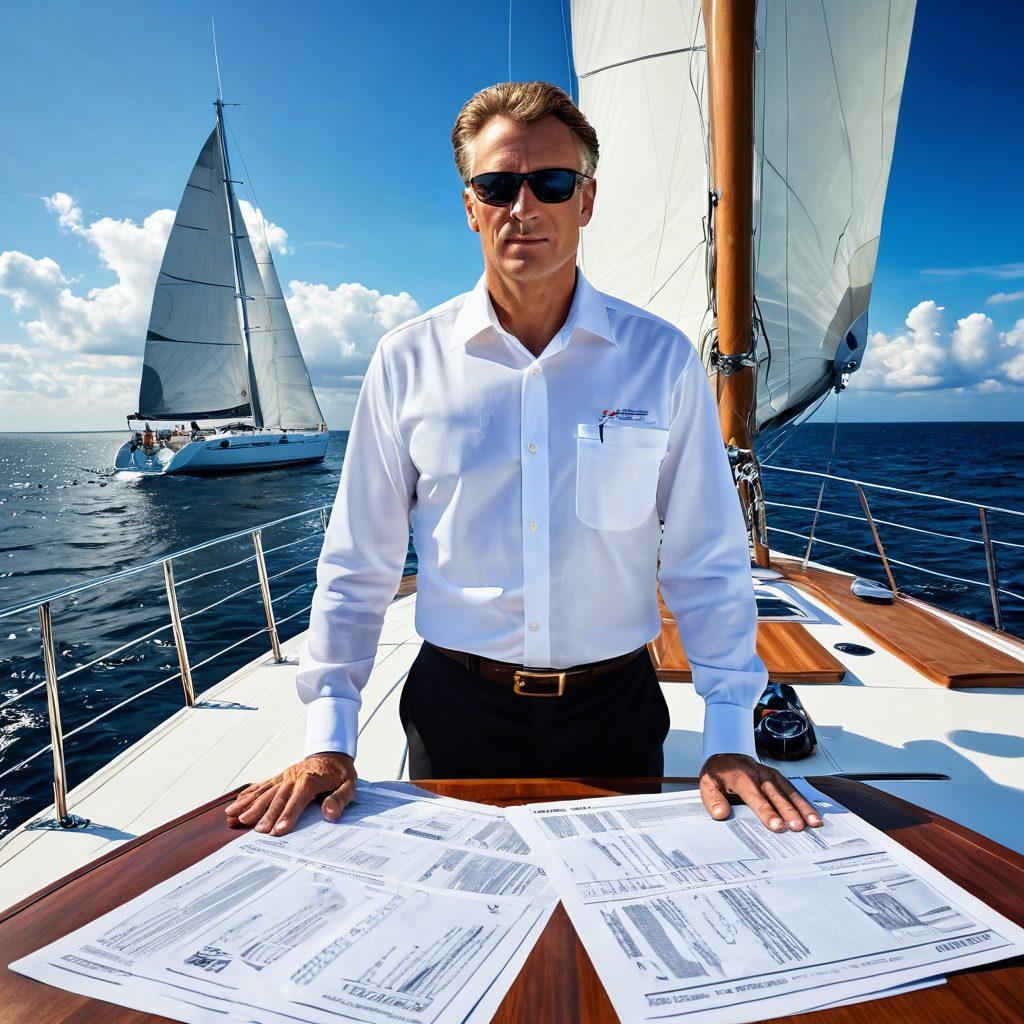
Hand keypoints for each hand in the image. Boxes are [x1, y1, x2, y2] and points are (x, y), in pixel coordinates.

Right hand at [224, 752, 355, 835]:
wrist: (332, 753)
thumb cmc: (340, 773)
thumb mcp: (349, 785)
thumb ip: (339, 799)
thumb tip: (330, 813)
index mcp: (311, 780)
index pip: (298, 800)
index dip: (288, 815)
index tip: (279, 830)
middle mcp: (294, 778)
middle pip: (278, 798)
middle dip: (266, 815)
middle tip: (257, 831)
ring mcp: (285, 777)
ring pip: (265, 792)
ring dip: (250, 804)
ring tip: (235, 816)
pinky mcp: (280, 777)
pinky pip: (263, 785)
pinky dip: (249, 793)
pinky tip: (237, 801)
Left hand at [699, 753, 821, 831]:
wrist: (725, 756)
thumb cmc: (718, 774)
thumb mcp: (707, 785)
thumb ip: (712, 800)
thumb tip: (720, 814)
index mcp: (741, 778)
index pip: (755, 798)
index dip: (766, 812)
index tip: (776, 825)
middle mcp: (758, 774)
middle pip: (776, 795)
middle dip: (788, 811)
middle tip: (798, 827)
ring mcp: (770, 774)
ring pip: (788, 791)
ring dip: (802, 807)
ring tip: (814, 823)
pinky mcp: (777, 776)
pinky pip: (792, 789)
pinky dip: (804, 801)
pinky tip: (813, 814)